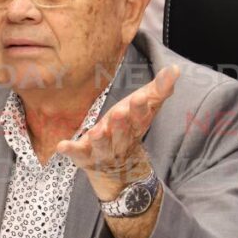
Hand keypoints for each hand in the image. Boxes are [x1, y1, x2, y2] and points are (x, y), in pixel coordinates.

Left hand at [56, 64, 179, 200]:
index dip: (140, 109)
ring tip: (96, 132)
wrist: (119, 169)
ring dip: (100, 139)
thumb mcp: (144, 107)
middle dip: (121, 124)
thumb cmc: (129, 127)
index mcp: (136, 126)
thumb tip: (175, 68)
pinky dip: (70, 150)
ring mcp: (103, 151)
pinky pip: (77, 154)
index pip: (141, 117)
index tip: (140, 98)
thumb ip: (159, 89)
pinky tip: (61, 145)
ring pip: (103, 146)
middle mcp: (121, 140)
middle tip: (119, 112)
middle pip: (123, 133)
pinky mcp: (85, 156)